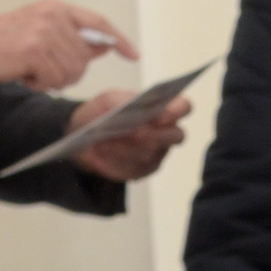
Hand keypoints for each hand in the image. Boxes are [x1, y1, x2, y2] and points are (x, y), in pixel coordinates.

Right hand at [0, 0, 131, 92]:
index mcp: (56, 7)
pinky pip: (54, 79)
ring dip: (52, 80)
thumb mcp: (39, 33)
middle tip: (40, 70)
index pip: (98, 23)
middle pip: (85, 57)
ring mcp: (44, 31)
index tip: (133, 54)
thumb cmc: (2, 45)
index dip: (118, 39)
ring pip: (72, 71)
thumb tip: (104, 48)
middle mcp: (53, 15)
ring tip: (29, 70)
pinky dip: (39, 84)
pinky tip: (23, 75)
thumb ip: (71, 38)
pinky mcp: (34, 49)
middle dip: (68, 72)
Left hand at [69, 88, 191, 182]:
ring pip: (150, 153)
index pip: (183, 107)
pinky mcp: (142, 170)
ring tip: (106, 141)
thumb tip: (130, 110)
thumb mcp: (108, 99)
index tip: (161, 114)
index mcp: (163, 109)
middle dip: (155, 134)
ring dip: (128, 147)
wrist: (87, 135)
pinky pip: (135, 167)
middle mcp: (166, 133)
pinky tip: (102, 151)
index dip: (176, 110)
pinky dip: (117, 158)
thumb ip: (121, 100)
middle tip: (136, 132)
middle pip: (176, 136)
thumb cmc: (105, 112)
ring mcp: (157, 154)